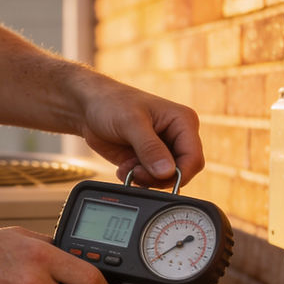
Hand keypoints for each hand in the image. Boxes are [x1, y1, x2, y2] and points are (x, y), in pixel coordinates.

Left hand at [77, 77, 203, 187]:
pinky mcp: (148, 160)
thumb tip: (167, 172)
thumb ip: (150, 148)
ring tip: (127, 167)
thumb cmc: (111, 103)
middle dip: (157, 178)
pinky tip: (124, 168)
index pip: (193, 158)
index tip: (155, 177)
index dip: (178, 174)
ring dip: (144, 179)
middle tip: (135, 172)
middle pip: (181, 172)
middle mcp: (177, 137)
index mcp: (182, 122)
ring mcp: (163, 150)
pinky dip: (137, 179)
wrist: (89, 107)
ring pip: (164, 179)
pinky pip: (150, 180)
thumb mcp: (130, 123)